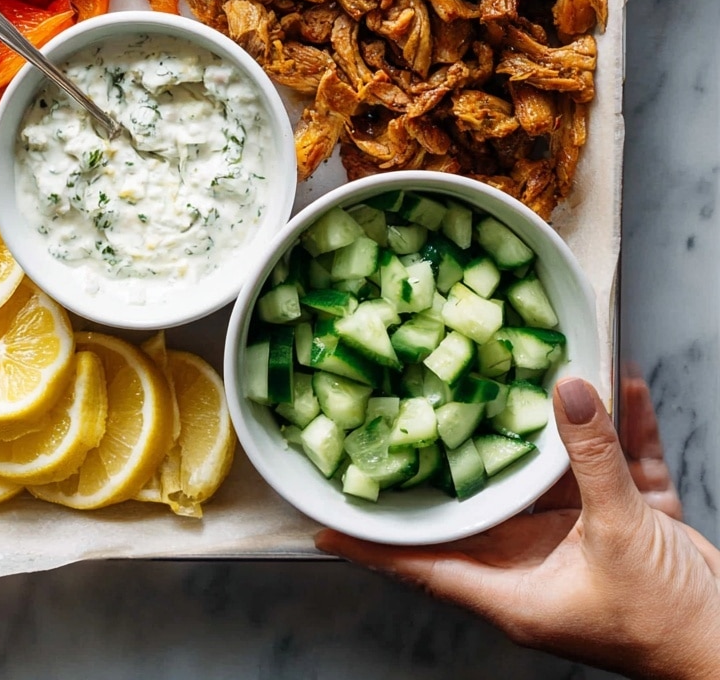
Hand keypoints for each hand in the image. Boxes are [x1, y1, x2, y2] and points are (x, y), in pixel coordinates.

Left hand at [315, 377, 719, 679]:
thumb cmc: (670, 626)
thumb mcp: (621, 531)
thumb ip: (591, 456)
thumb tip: (567, 388)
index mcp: (514, 588)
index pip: (423, 563)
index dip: (372, 543)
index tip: (321, 522)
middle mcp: (536, 564)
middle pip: (482, 501)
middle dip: (459, 449)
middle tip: (419, 397)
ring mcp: (580, 543)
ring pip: (549, 473)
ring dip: (547, 426)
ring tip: (526, 367)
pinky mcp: (625, 527)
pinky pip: (611, 465)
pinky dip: (616, 428)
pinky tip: (617, 383)